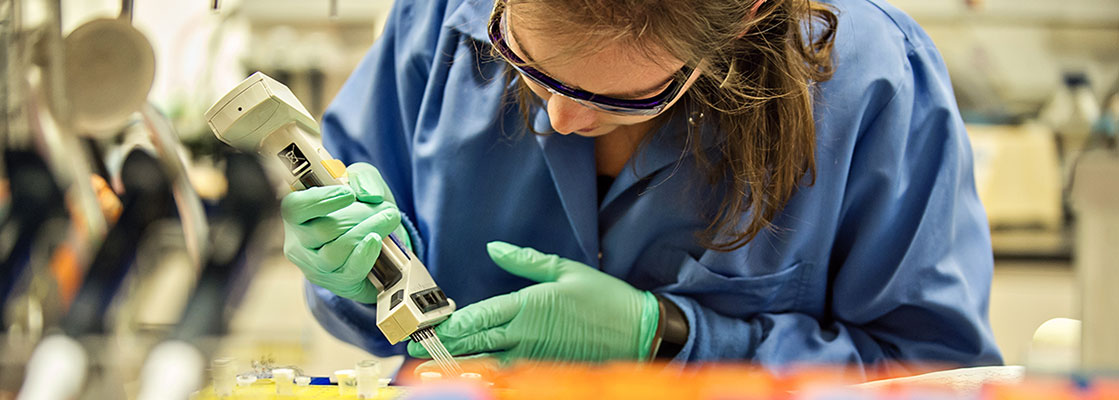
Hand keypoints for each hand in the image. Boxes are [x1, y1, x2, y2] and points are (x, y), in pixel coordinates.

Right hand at [281, 163, 406, 302]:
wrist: (379, 240)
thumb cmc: (361, 206)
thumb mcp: (362, 182)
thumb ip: (364, 177)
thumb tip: (369, 194)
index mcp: (297, 213)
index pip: (294, 208)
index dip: (319, 200)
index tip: (348, 194)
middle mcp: (299, 242)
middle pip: (323, 230)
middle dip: (359, 216)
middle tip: (385, 208)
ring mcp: (315, 266)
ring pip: (335, 252)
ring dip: (367, 232)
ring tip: (388, 220)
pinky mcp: (336, 283)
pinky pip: (349, 272)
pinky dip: (365, 255)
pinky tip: (376, 241)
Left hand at [408, 242, 658, 362]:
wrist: (639, 333)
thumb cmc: (605, 299)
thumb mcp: (566, 270)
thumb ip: (526, 261)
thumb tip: (494, 248)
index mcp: (529, 306)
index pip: (480, 316)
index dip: (452, 324)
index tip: (431, 326)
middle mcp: (527, 334)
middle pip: (477, 343)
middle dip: (447, 347)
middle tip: (420, 350)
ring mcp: (535, 356)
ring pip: (488, 365)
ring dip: (461, 365)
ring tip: (434, 370)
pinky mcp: (546, 370)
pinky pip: (510, 377)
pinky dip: (489, 377)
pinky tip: (474, 378)